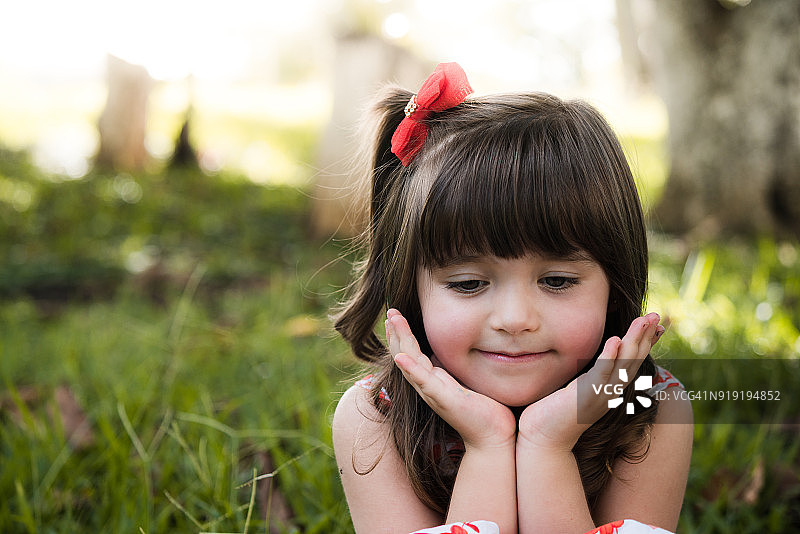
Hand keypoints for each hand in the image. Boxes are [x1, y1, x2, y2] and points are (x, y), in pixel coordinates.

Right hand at [387, 309, 516, 449]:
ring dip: (399, 341)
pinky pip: (424, 382)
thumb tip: (457, 354)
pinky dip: (411, 369)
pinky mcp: (443, 400)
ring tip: (391, 321)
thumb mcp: (466, 383)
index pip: (412, 353)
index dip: (402, 335)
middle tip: (389, 311)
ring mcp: (433, 393)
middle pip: (405, 355)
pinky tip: (401, 357)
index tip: (395, 317)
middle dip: (396, 333)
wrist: (493, 438)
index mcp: (434, 380)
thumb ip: (455, 371)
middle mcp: (428, 386)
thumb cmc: (484, 411)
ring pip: (410, 363)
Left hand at [518, 313, 663, 451]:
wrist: (543, 439)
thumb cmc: (555, 412)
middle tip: (656, 315)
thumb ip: (590, 374)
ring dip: (634, 341)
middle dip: (645, 336)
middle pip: (634, 360)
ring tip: (643, 320)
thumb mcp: (578, 388)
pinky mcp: (586, 397)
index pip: (633, 361)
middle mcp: (611, 392)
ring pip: (623, 364)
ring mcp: (601, 395)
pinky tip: (615, 340)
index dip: (646, 342)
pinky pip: (601, 374)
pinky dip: (609, 357)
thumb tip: (595, 360)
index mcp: (610, 388)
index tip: (657, 323)